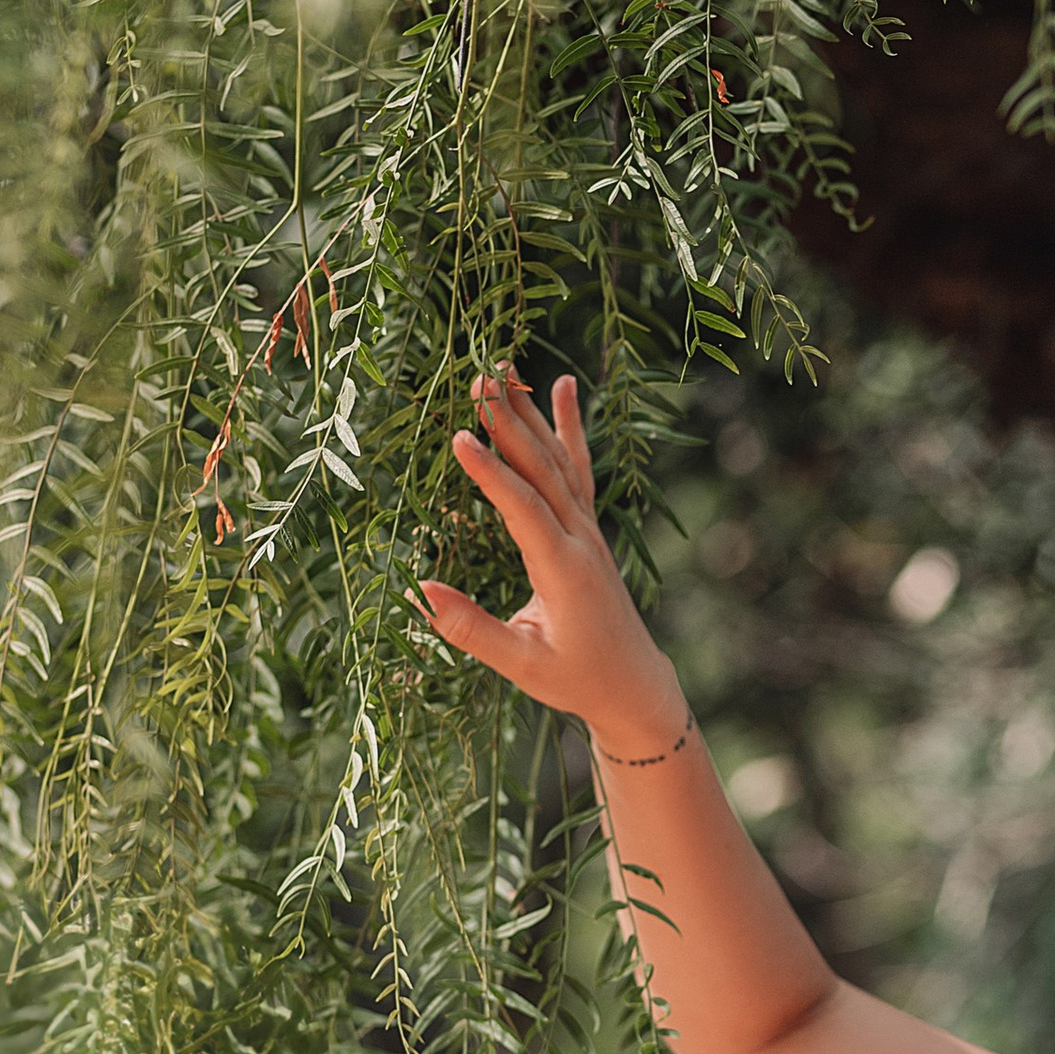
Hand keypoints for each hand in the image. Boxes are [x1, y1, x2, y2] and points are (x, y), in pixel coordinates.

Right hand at [418, 370, 684, 753]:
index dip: (491, 473)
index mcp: (563, 570)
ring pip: (559, 460)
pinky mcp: (590, 528)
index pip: (523, 509)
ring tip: (505, 368)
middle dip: (508, 422)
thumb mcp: (524, 664)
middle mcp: (580, 539)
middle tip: (478, 376)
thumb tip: (419, 592)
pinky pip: (579, 469)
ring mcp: (589, 530)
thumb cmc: (578, 679)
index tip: (459, 436)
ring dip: (530, 413)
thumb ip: (473, 630)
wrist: (635, 685)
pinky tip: (564, 387)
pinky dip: (571, 427)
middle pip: (541, 470)